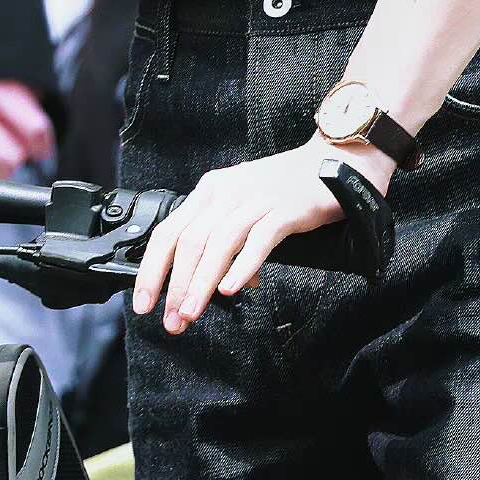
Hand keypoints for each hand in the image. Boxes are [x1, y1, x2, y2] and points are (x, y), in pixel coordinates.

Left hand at [131, 135, 391, 333]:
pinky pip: (258, 240)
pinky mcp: (286, 209)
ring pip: (218, 243)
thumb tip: (220, 284)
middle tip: (171, 320)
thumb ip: (228, 244)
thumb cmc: (287, 187)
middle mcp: (226, 192)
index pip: (169, 232)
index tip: (144, 303)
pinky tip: (232, 290)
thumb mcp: (244, 207)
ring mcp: (256, 199)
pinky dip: (242, 266)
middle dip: (175, 285)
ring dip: (201, 282)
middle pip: (189, 241)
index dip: (152, 270)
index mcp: (210, 191)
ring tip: (191, 313)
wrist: (336, 159)